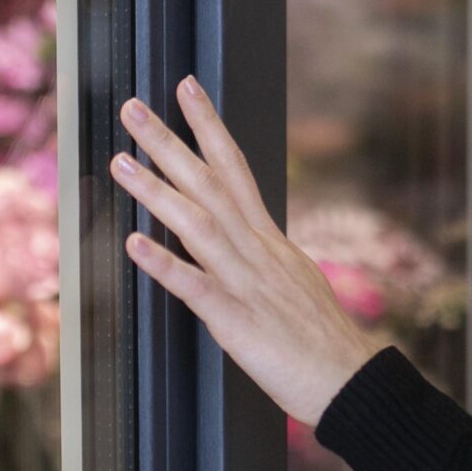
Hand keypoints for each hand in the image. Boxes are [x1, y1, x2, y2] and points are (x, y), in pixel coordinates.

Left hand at [114, 77, 392, 425]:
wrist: (350, 383)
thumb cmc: (322, 340)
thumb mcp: (295, 281)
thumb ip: (265, 256)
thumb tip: (249, 236)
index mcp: (268, 240)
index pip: (235, 169)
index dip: (209, 126)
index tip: (185, 87)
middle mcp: (257, 251)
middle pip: (209, 184)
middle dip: (168, 143)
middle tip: (131, 106)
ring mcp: (247, 283)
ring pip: (198, 225)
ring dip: (156, 192)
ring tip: (120, 162)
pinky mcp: (238, 321)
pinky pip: (196, 288)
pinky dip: (164, 265)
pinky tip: (134, 244)